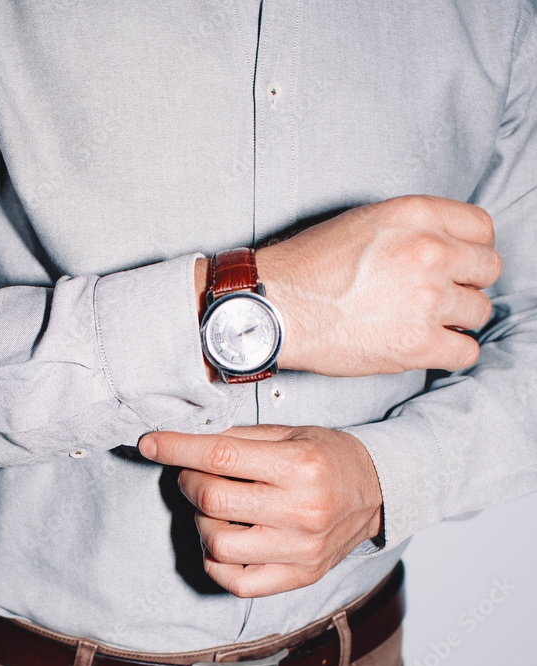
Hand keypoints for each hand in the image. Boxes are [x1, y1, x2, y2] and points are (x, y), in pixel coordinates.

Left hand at [138, 424, 382, 597]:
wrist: (377, 492)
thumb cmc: (329, 458)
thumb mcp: (291, 434)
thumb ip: (239, 440)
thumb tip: (185, 441)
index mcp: (300, 467)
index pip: (220, 457)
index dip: (176, 449)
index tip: (151, 444)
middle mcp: (302, 510)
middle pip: (213, 501)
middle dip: (189, 483)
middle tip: (193, 475)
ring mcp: (301, 549)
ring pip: (217, 544)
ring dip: (201, 522)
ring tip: (215, 509)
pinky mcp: (300, 575)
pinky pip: (237, 582)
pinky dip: (216, 562)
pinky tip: (222, 541)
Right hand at [254, 194, 501, 375]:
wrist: (275, 309)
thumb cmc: (308, 268)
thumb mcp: (366, 222)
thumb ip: (413, 229)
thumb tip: (447, 249)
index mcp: (416, 216)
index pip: (482, 229)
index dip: (470, 250)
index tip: (457, 265)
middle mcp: (429, 252)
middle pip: (488, 270)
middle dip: (467, 284)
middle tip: (440, 296)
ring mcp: (427, 300)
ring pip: (480, 312)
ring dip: (458, 320)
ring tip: (428, 323)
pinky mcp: (417, 344)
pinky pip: (466, 352)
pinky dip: (452, 353)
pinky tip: (431, 347)